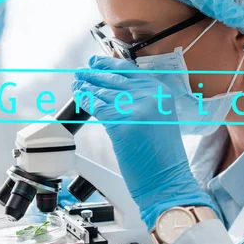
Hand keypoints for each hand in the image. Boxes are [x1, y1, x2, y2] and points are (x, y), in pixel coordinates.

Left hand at [71, 56, 215, 228]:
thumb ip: (143, 101)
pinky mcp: (121, 123)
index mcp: (161, 93)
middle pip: (114, 79)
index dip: (109, 65)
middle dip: (94, 74)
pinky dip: (85, 100)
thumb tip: (115, 90)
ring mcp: (136, 108)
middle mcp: (151, 96)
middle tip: (81, 72)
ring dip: (86, 86)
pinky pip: (97, 106)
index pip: (130, 71)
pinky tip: (78, 97)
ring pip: (103, 92)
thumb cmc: (162, 157)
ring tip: (76, 83)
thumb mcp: (159, 119)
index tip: (96, 63)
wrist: (167, 180)